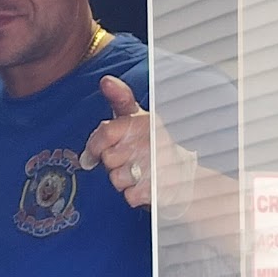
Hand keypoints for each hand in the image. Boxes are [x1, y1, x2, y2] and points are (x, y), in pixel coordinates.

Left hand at [80, 75, 155, 207]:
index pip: (106, 132)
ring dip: (123, 180)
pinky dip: (134, 194)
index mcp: (145, 122)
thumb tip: (106, 81)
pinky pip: (129, 196)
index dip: (95, 144)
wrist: (183, 175)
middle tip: (127, 159)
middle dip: (112, 163)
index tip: (93, 152)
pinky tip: (145, 185)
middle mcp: (151, 142)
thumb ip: (120, 99)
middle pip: (108, 159)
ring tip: (138, 172)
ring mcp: (155, 166)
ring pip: (116, 179)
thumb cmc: (154, 142)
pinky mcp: (158, 189)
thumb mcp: (139, 116)